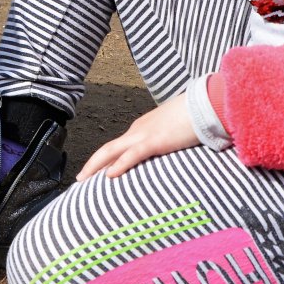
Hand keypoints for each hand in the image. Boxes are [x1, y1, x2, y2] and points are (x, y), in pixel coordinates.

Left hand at [76, 96, 198, 180]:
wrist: (204, 105)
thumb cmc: (192, 118)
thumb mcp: (172, 132)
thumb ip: (164, 142)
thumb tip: (164, 153)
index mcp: (141, 129)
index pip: (117, 147)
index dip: (103, 160)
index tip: (94, 173)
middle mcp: (138, 130)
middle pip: (108, 148)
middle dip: (92, 164)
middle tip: (80, 178)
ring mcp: (145, 135)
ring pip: (112, 151)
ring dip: (95, 165)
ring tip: (84, 179)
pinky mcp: (155, 141)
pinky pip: (133, 155)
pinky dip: (119, 165)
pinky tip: (109, 175)